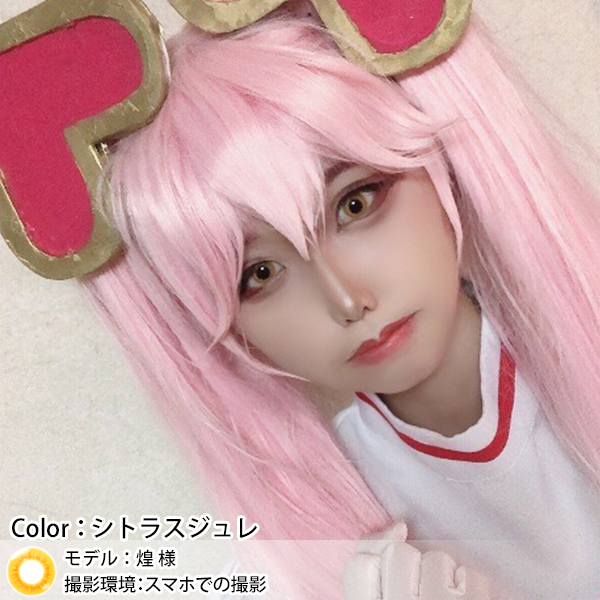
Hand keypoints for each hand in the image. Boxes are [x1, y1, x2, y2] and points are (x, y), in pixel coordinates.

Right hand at [344, 522, 491, 598]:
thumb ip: (370, 571)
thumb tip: (398, 526)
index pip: (360, 566)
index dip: (376, 567)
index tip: (390, 584)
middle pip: (398, 554)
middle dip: (412, 567)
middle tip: (420, 594)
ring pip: (436, 559)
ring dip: (443, 577)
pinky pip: (470, 574)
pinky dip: (471, 587)